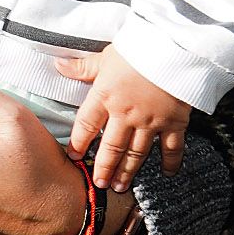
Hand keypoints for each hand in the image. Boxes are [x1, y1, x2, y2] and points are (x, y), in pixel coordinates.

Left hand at [59, 49, 190, 189]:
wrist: (174, 47)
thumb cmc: (138, 48)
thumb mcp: (106, 56)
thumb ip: (83, 67)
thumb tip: (59, 67)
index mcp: (105, 96)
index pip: (86, 125)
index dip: (78, 143)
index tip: (74, 157)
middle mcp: (125, 114)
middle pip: (111, 147)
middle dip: (104, 168)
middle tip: (99, 184)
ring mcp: (150, 121)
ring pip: (136, 152)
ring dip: (128, 171)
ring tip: (120, 187)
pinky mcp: (174, 121)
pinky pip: (172, 147)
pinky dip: (170, 162)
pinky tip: (167, 174)